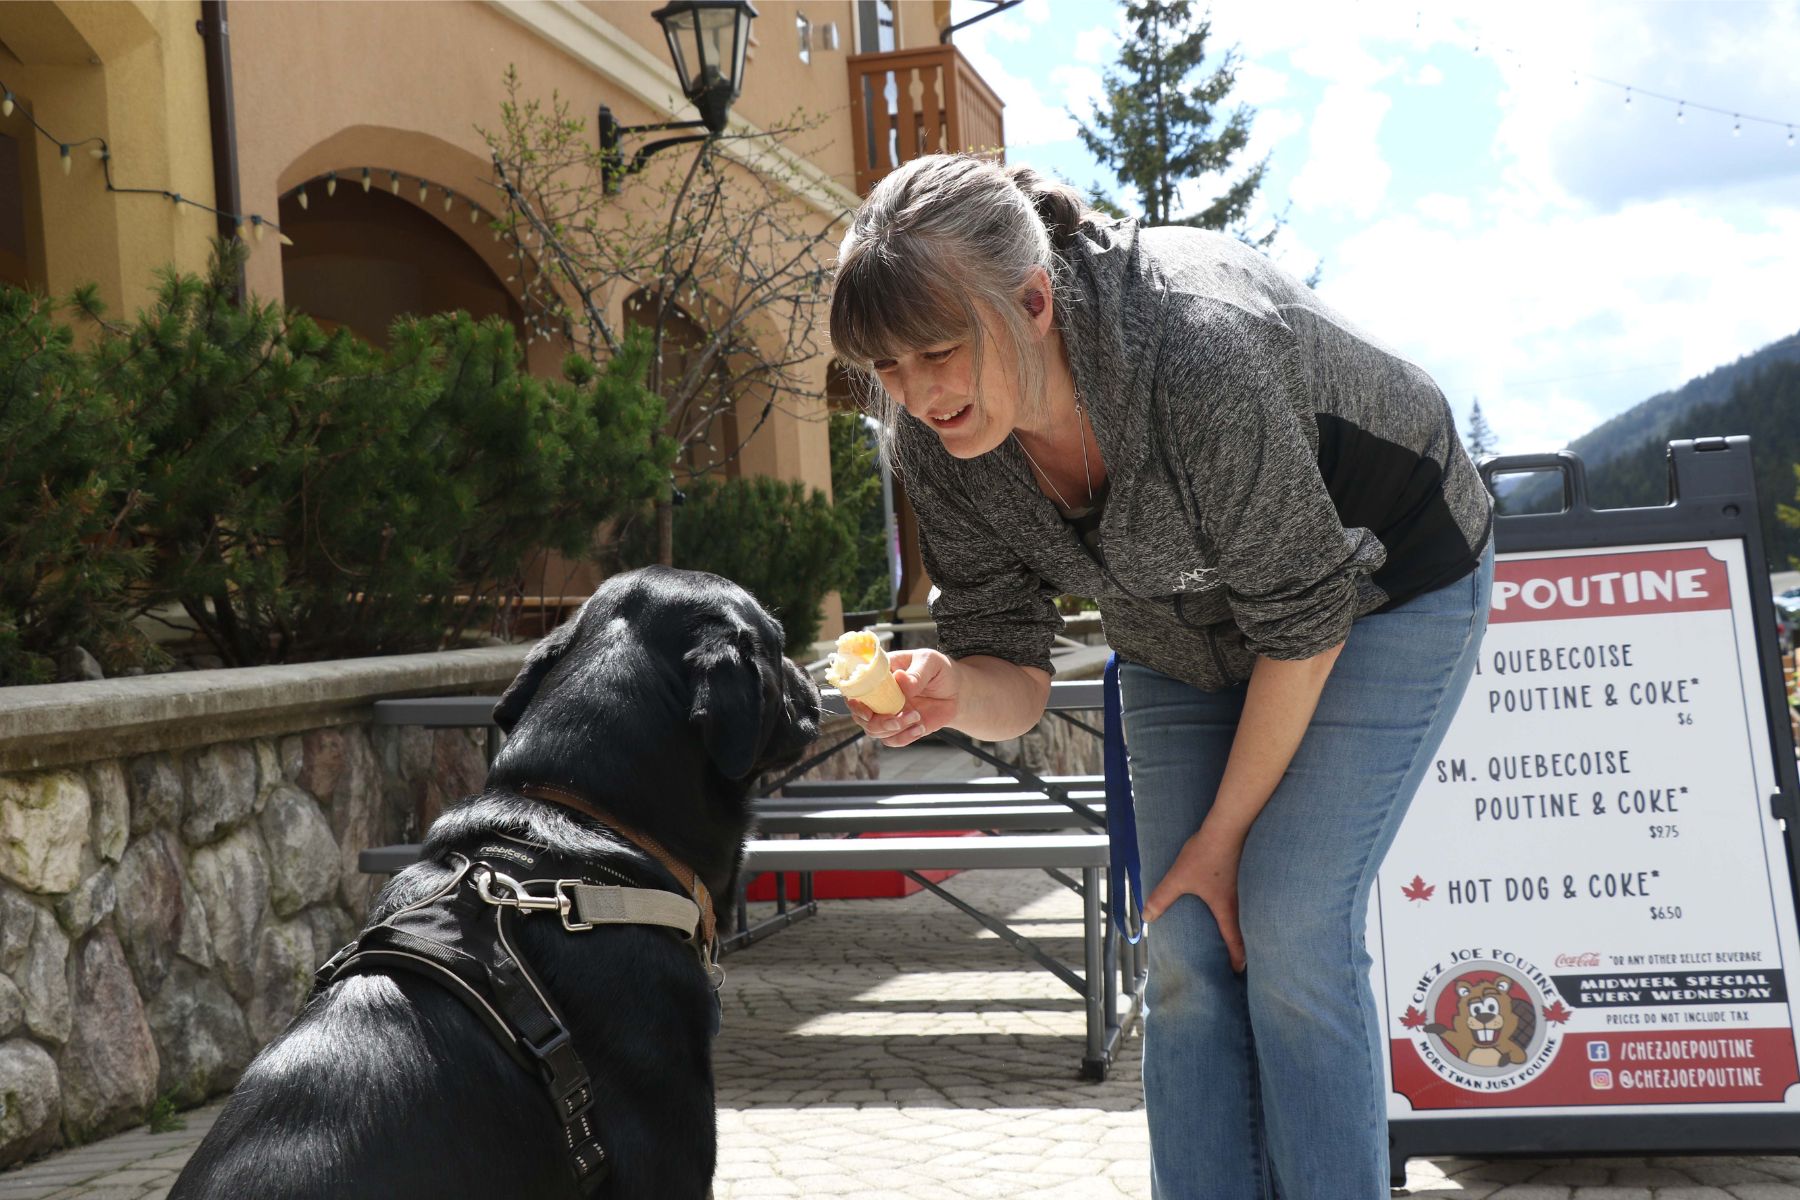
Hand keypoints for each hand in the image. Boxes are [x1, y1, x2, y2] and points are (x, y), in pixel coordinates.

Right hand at [846, 649, 958, 748]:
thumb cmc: (940, 671)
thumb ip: (916, 673)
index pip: (856, 687)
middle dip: (876, 722)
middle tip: (897, 718)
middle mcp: (879, 695)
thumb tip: (900, 678)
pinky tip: (920, 728)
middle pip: (860, 715)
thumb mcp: (931, 663)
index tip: (866, 711)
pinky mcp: (900, 728)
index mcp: (881, 674)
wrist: (958, 692)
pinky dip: (904, 738)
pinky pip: (891, 740)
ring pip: (874, 730)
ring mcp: (888, 713)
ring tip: (917, 717)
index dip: (853, 701)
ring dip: (893, 729)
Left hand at [1143, 817, 1248, 971]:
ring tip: (1241, 930)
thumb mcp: (1178, 878)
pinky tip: (1237, 897)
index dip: (1236, 958)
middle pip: (1246, 929)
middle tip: (1241, 955)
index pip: (1235, 940)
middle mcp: (1242, 901)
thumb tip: (1147, 917)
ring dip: (1246, 924)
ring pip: (1249, 912)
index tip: (1237, 970)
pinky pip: (1248, 895)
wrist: (1228, 826)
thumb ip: (1162, 898)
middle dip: (1244, 944)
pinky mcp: (1248, 872)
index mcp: (1227, 908)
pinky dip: (1245, 904)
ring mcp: (1247, 886)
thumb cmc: (1205, 855)